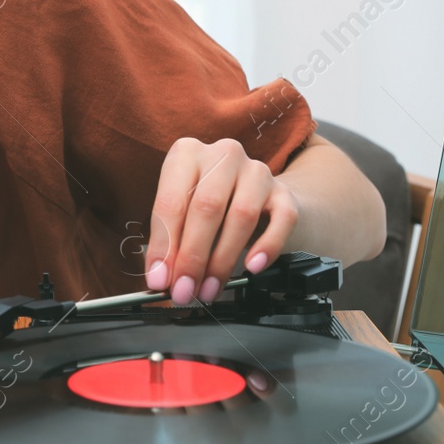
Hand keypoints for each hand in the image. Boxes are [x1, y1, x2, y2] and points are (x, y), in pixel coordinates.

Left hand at [143, 137, 299, 305]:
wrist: (262, 202)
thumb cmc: (213, 209)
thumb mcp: (184, 217)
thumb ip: (171, 242)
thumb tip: (160, 276)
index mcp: (187, 153)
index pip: (171, 201)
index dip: (164, 245)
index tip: (159, 278)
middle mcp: (223, 155)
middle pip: (206, 207)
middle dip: (192, 257)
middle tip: (184, 289)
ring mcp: (257, 171)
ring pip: (241, 215)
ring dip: (222, 260)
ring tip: (209, 288)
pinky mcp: (284, 192)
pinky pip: (281, 220)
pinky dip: (266, 246)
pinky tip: (252, 266)